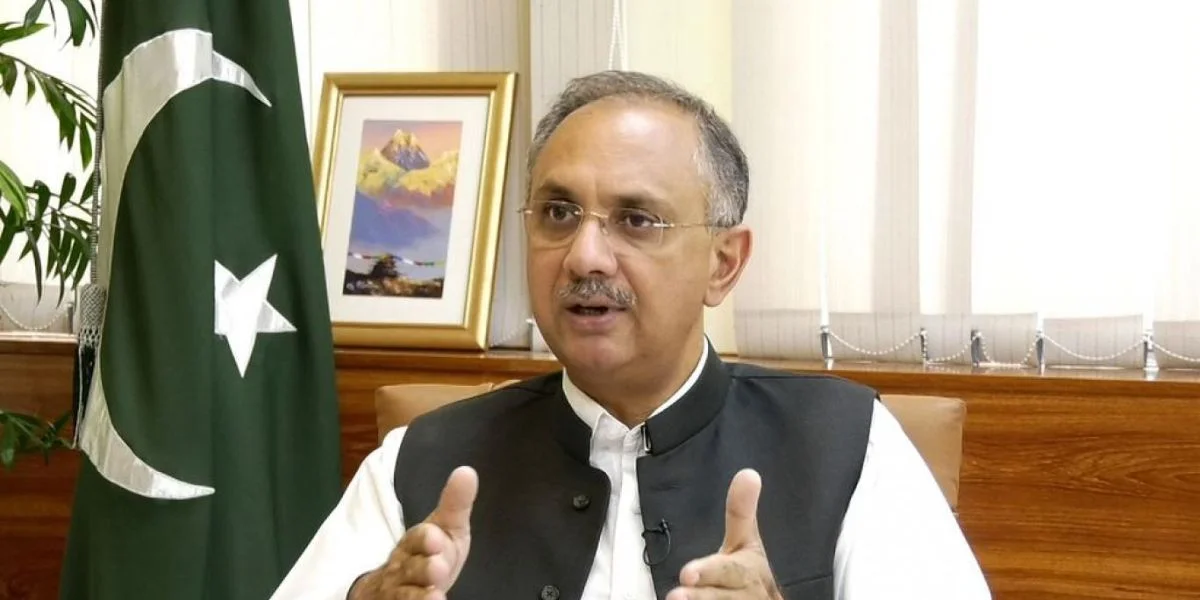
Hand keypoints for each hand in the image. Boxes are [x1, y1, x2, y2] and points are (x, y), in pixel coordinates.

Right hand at [349, 466, 477, 599]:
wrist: (391, 587)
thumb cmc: (427, 554)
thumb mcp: (445, 528)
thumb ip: (455, 505)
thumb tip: (467, 471)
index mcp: (414, 542)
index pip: (418, 538)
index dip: (425, 539)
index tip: (437, 538)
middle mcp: (401, 567)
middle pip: (411, 568)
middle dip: (424, 568)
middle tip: (438, 568)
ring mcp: (397, 592)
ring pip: (404, 594)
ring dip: (419, 597)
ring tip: (436, 598)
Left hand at [666, 469, 782, 599]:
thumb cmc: (750, 574)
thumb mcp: (746, 542)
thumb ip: (741, 512)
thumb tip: (748, 473)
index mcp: (746, 571)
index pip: (729, 571)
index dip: (709, 572)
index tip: (687, 574)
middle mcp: (742, 594)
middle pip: (722, 596)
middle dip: (701, 597)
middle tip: (675, 595)